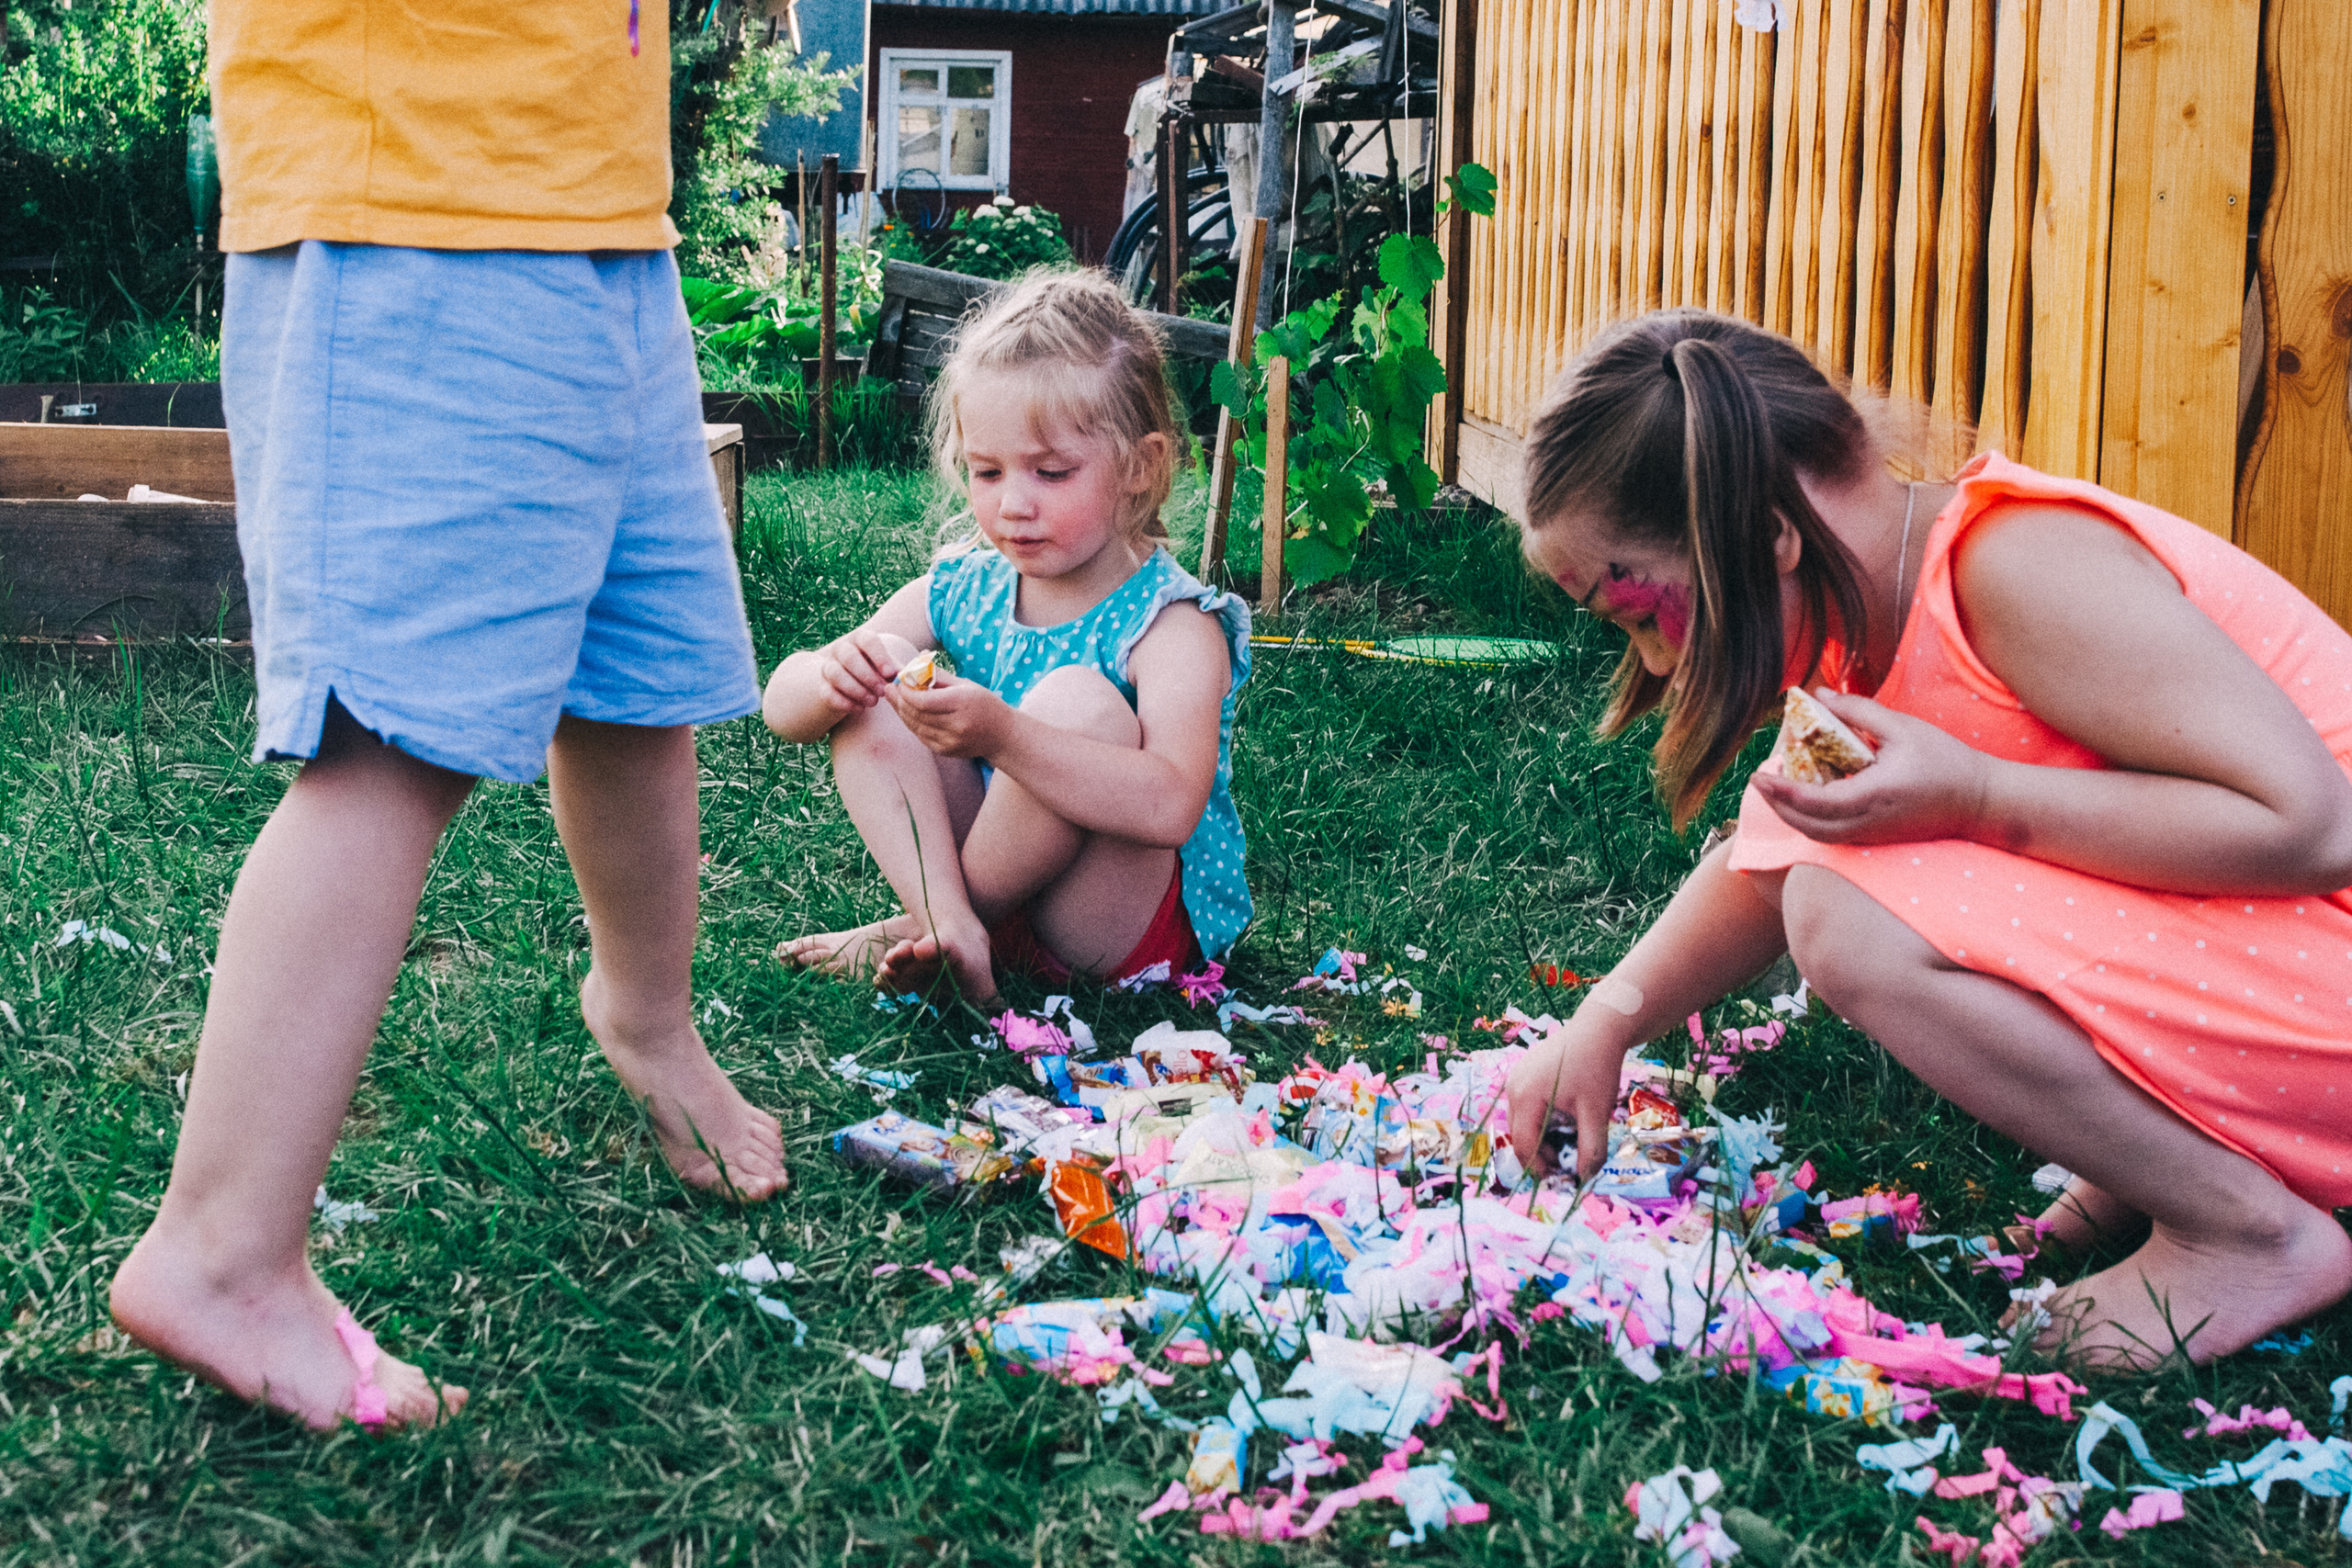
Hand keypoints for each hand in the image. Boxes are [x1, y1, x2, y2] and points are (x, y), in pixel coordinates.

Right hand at [808, 629, 915, 714]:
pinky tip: (860, 709)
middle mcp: (842, 649)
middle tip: (881, 692)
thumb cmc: (878, 673)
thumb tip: (923, 666)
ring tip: (872, 702)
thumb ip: (903, 668)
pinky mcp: (822, 686)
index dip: (879, 656)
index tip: (890, 674)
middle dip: (866, 676)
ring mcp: (828, 666)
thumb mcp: (890, 668)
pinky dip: (844, 702)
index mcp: (860, 639)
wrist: (851, 683)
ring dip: (855, 689)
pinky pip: (827, 692)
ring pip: (833, 672)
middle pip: (847, 655)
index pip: (866, 639)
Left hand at [887, 676, 1014, 759]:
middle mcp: (956, 725)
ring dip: (902, 712)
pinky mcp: (946, 751)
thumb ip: (938, 675)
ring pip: (915, 726)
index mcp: (962, 703)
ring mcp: (950, 742)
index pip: (922, 700)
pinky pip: (921, 736)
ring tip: (894, 699)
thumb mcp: (965, 684)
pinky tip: (907, 713)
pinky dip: (912, 724)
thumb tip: (915, 662)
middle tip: (888, 688)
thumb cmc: (984, 704)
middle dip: (899, 701)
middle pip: (916, 714)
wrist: (1003, 735)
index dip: (905, 692)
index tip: (898, 681)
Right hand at [1505, 1019, 1625, 1180]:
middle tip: (1567, 1162)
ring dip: (1541, 1136)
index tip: (1560, 1179)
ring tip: (1568, 1140)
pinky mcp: (1524, 1073)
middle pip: (1520, 1134)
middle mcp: (1513, 1088)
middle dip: (1541, 1153)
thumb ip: (1590, 1149)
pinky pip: (1526, 1106)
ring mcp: (1516, 1078)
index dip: (1539, 1167)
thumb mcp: (1596, 1113)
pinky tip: (1564, 1119)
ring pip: (1522, 1121)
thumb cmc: (1597, 1068)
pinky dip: (1541, 1119)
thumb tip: (1584, 1179)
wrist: (1598, 1029)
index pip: (1523, 1144)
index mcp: (1525, 1097)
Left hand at [1749, 689, 1993, 846]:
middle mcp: (1869, 822)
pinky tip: (1805, 799)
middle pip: (1808, 825)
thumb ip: (1858, 711)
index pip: (1815, 802)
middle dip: (1778, 806)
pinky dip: (1812, 821)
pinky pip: (1834, 836)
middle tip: (1759, 781)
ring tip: (1777, 789)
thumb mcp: (1902, 727)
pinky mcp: (1877, 839)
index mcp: (1874, 795)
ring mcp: (1873, 836)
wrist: (1981, 801)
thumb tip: (1819, 696)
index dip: (1781, 792)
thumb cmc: (1945, 760)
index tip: (1759, 776)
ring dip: (1792, 816)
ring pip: (1819, 836)